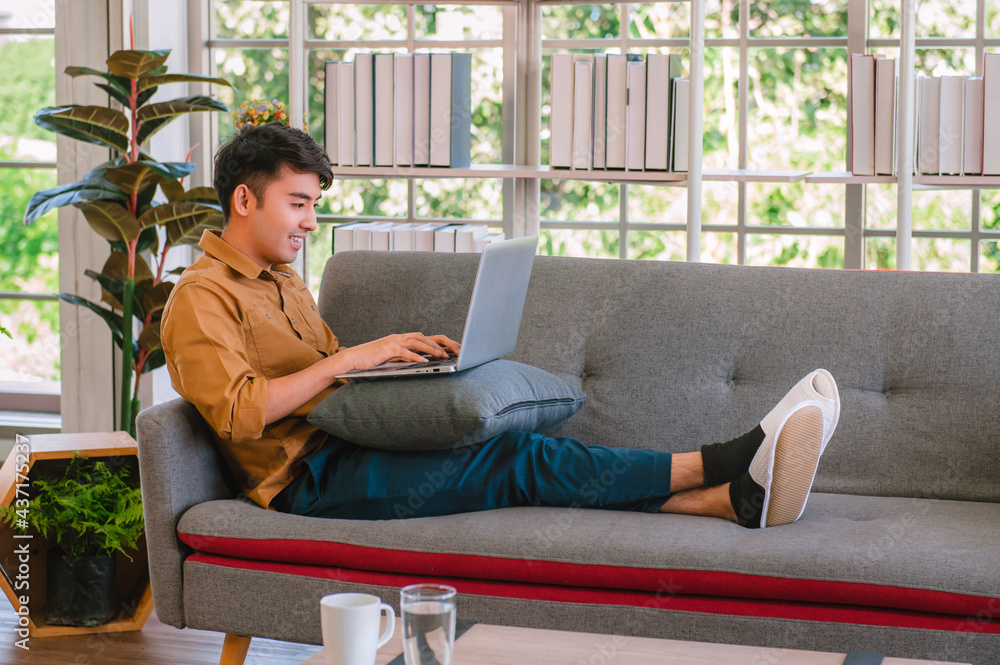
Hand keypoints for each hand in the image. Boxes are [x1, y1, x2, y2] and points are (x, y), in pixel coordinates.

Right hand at [345, 333, 461, 370]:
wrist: (354, 358)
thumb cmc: (371, 359)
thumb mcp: (391, 357)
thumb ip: (404, 356)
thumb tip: (418, 360)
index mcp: (400, 339)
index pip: (422, 337)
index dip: (436, 342)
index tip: (448, 350)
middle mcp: (398, 338)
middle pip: (422, 336)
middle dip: (438, 344)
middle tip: (450, 352)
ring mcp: (393, 342)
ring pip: (416, 341)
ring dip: (430, 348)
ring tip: (441, 356)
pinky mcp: (387, 349)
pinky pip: (404, 351)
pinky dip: (415, 355)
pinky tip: (423, 361)